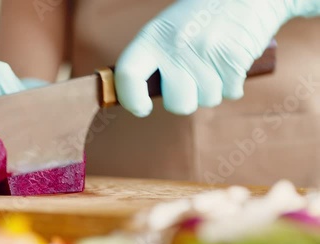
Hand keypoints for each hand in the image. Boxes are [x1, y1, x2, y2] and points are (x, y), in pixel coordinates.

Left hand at [115, 0, 319, 116]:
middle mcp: (176, 45)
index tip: (142, 108)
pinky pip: (230, 93)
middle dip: (187, 99)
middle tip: (193, 78)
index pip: (127, 75)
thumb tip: (145, 97)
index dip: (131, 99)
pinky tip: (230, 60)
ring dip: (213, 88)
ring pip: (207, 100)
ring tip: (215, 60)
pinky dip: (233, 83)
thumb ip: (155, 61)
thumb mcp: (167, 30)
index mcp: (152, 36)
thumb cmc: (200, 18)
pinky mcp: (234, 60)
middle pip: (177, 103)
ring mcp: (205, 53)